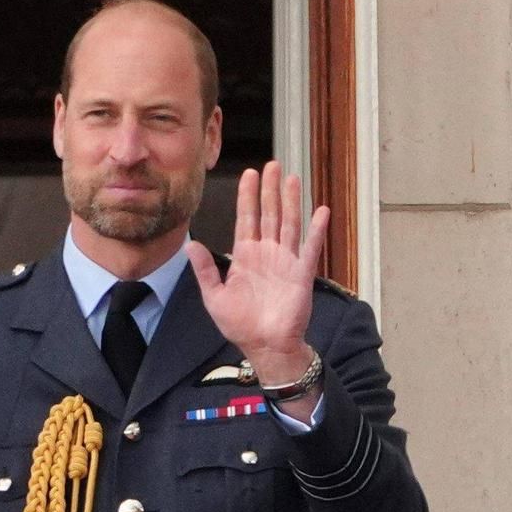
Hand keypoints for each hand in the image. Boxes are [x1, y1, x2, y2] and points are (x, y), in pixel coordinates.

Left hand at [187, 160, 327, 388]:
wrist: (265, 346)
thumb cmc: (240, 325)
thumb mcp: (214, 296)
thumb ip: (204, 269)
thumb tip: (190, 245)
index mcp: (245, 256)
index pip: (247, 218)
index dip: (248, 196)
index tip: (250, 174)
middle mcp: (267, 254)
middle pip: (269, 214)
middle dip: (270, 189)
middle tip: (273, 165)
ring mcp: (285, 262)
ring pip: (289, 223)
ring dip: (291, 201)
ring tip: (292, 178)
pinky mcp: (301, 274)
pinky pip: (310, 248)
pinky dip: (316, 230)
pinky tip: (321, 211)